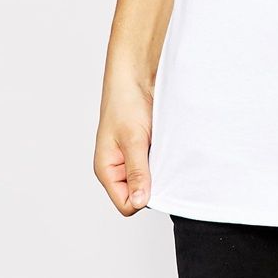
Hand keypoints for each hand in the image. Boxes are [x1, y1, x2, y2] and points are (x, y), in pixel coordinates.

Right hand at [93, 81, 153, 216]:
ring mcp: (134, 157)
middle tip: (164, 163)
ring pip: (152, 179)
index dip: (143, 197)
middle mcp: (119, 167)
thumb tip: (140, 202)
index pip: (126, 203)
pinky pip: (159, 163)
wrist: (137, 74)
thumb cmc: (126, 102)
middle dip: (155, 184)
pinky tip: (170, 146)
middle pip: (140, 194)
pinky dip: (166, 158)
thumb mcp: (133, 139)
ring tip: (165, 151)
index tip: (158, 180)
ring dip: (162, 168)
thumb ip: (136, 171)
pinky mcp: (147, 147)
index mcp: (107, 170)